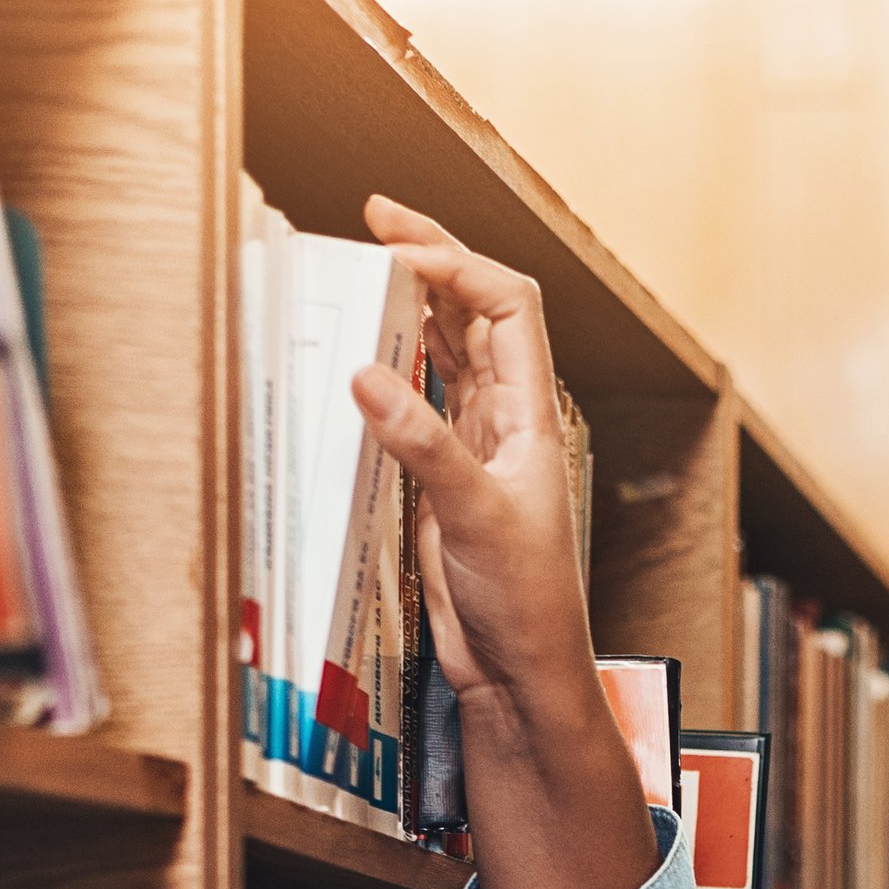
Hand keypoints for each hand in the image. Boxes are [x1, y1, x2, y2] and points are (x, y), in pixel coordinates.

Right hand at [349, 196, 657, 888]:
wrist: (519, 672)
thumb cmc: (526, 603)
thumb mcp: (475, 517)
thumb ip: (422, 446)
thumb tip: (366, 376)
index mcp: (532, 415)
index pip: (508, 306)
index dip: (459, 266)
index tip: (400, 252)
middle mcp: (507, 419)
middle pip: (474, 312)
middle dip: (430, 258)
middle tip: (375, 216)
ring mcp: (473, 446)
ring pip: (442, 352)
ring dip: (407, 305)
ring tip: (359, 266)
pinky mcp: (442, 479)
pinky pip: (415, 402)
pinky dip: (389, 368)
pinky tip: (356, 352)